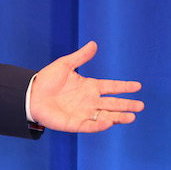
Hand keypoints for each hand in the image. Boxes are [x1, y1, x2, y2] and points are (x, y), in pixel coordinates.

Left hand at [28, 41, 142, 132]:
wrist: (30, 94)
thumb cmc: (47, 80)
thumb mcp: (65, 65)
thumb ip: (80, 57)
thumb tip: (94, 44)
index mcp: (90, 87)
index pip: (111, 87)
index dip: (124, 87)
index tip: (138, 86)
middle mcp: (89, 101)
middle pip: (112, 103)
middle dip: (127, 105)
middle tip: (140, 106)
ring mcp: (83, 113)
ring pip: (105, 115)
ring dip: (118, 117)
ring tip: (131, 117)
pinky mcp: (74, 123)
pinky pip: (89, 125)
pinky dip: (98, 125)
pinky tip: (108, 122)